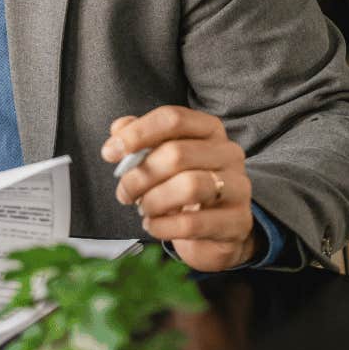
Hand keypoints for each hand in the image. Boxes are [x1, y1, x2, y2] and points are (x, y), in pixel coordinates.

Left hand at [103, 106, 257, 271]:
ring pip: (189, 186)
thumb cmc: (185, 188)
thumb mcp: (163, 160)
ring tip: (143, 209)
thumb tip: (118, 129)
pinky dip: (163, 227)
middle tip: (125, 192)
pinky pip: (192, 224)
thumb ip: (141, 140)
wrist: (218, 231)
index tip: (110, 152)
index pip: (173, 119)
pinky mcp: (237, 222)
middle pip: (177, 154)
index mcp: (209, 130)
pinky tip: (154, 226)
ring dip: (153, 200)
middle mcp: (228, 154)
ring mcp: (238, 188)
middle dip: (140, 176)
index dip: (137, 133)